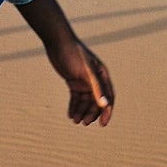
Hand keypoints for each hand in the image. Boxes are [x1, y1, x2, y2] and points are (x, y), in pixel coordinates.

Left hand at [16, 0, 114, 126]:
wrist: (57, 42)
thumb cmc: (74, 54)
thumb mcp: (86, 71)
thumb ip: (96, 88)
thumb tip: (104, 105)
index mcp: (102, 75)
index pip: (108, 97)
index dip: (107, 111)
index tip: (103, 124)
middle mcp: (95, 79)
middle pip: (96, 102)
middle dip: (91, 113)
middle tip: (84, 123)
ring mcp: (84, 81)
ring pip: (85, 101)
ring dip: (81, 111)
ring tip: (75, 120)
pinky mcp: (73, 81)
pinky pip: (75, 98)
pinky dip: (74, 106)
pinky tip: (70, 114)